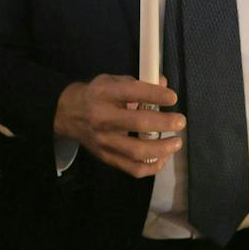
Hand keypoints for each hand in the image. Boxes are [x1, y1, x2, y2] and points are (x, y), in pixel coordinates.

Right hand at [54, 74, 183, 177]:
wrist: (67, 115)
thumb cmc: (96, 95)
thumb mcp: (112, 81)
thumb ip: (138, 83)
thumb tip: (163, 84)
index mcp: (104, 93)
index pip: (132, 92)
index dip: (155, 95)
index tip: (173, 98)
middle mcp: (103, 118)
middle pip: (137, 123)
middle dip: (164, 123)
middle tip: (180, 122)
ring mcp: (104, 141)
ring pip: (136, 151)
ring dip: (162, 148)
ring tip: (176, 142)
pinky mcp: (106, 157)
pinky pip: (132, 169)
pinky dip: (151, 167)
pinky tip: (163, 158)